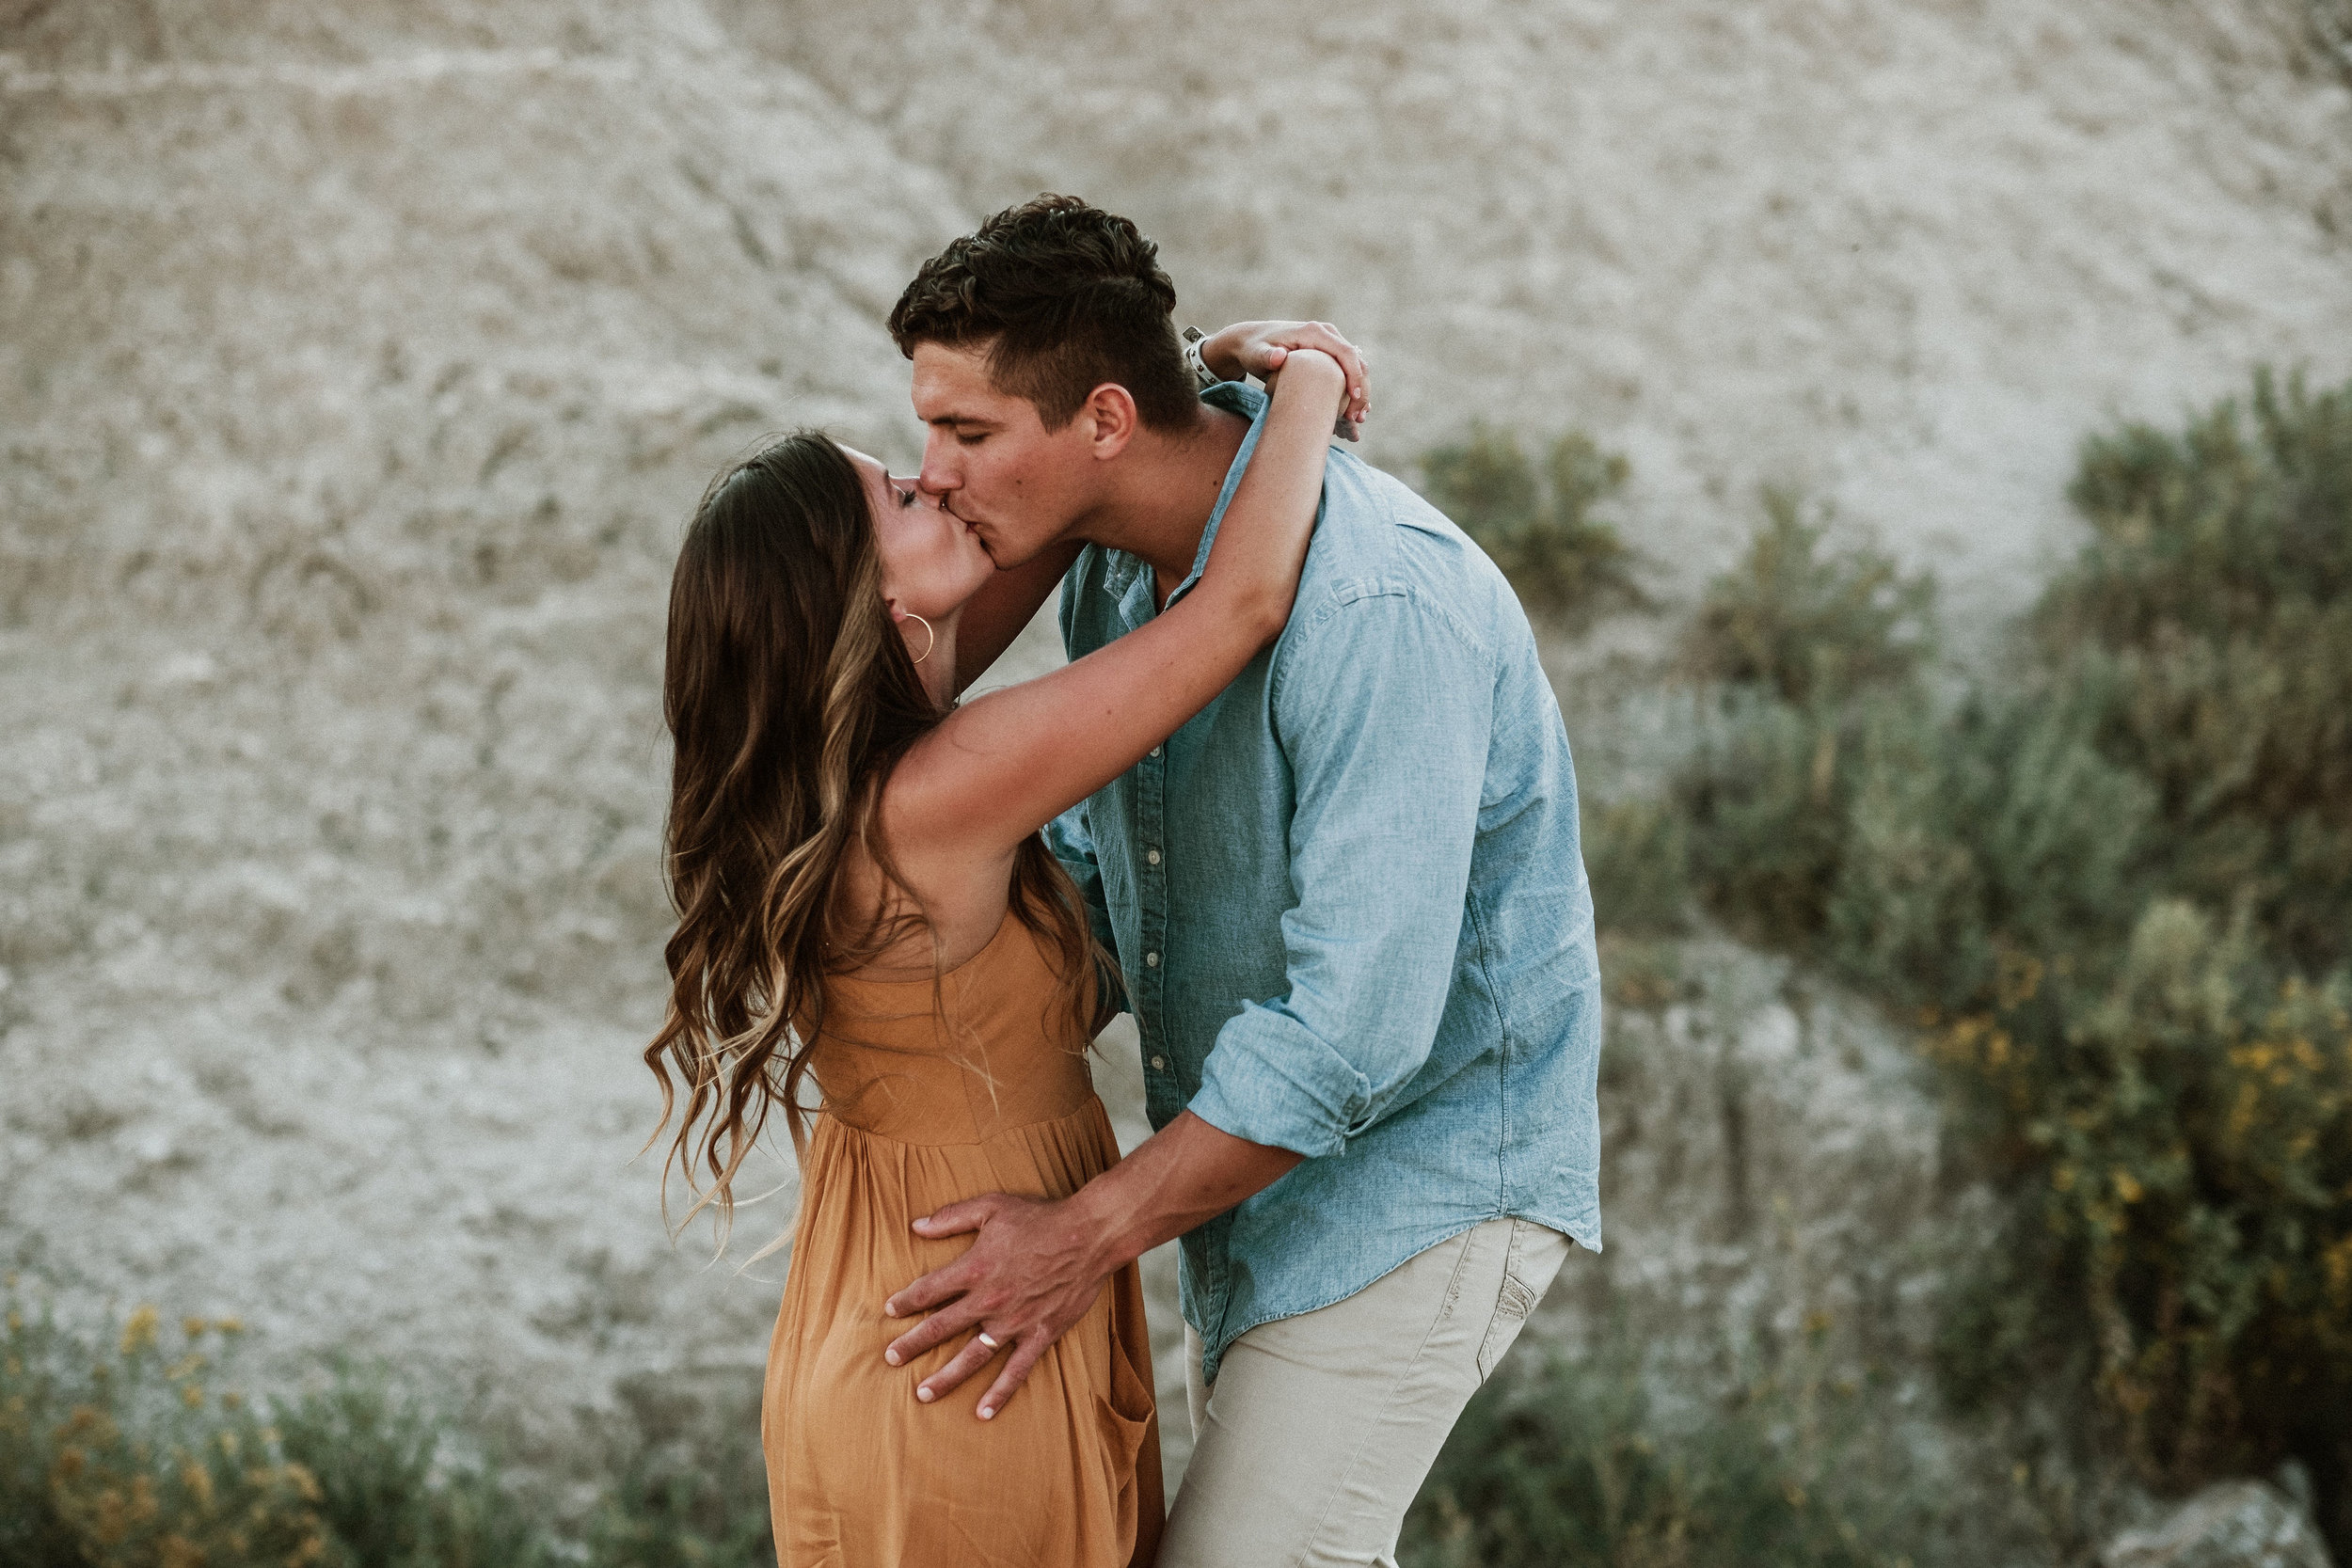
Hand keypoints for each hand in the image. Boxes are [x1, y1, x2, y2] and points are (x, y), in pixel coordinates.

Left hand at [881, 1190, 1116, 1419]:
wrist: (1090, 1236)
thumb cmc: (1041, 1218)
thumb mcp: (992, 1207)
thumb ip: (952, 1217)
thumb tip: (916, 1225)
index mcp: (975, 1267)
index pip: (929, 1290)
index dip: (906, 1301)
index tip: (890, 1310)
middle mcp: (989, 1299)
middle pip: (941, 1327)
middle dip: (912, 1344)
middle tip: (891, 1358)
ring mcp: (1014, 1321)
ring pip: (972, 1356)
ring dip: (946, 1377)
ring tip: (922, 1394)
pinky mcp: (1040, 1334)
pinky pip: (1016, 1370)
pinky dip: (1000, 1392)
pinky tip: (983, 1412)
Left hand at [1202, 320, 1370, 437]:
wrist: (1252, 342)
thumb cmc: (1254, 350)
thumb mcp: (1256, 354)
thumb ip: (1266, 356)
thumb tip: (1278, 357)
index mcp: (1314, 332)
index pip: (1345, 353)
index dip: (1354, 376)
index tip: (1354, 399)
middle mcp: (1327, 334)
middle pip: (1356, 360)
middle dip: (1361, 389)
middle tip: (1357, 417)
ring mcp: (1330, 343)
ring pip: (1356, 367)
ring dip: (1361, 392)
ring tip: (1357, 419)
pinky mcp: (1329, 354)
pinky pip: (1348, 371)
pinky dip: (1353, 390)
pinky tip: (1353, 412)